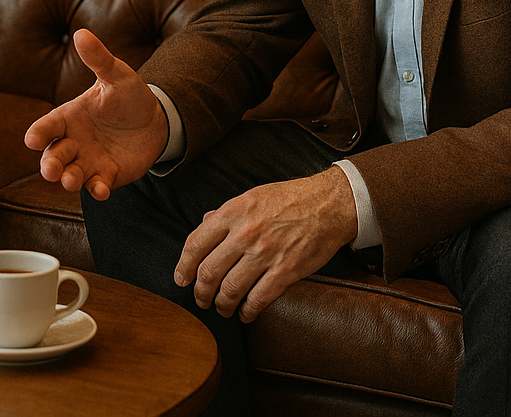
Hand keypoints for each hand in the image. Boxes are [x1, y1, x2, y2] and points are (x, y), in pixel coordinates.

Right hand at [23, 28, 168, 199]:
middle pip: (53, 155)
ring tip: (71, 181)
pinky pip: (97, 186)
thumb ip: (98, 59)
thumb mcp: (116, 75)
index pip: (47, 126)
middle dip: (49, 164)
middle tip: (51, 170)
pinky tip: (101, 190)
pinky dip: (97, 190)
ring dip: (68, 179)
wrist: (154, 121)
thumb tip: (81, 33)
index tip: (32, 139)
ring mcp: (88, 161)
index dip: (38, 133)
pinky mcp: (105, 176)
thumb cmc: (128, 95)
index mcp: (69, 117)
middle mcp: (73, 141)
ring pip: (70, 174)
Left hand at [176, 167, 357, 321]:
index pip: (196, 244)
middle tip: (201, 299)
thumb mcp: (251, 196)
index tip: (181, 279)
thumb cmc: (290, 199)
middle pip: (209, 272)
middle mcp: (245, 233)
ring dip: (221, 306)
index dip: (184, 266)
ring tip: (222, 309)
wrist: (329, 204)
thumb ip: (225, 213)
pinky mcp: (286, 271)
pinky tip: (245, 314)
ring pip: (230, 290)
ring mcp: (265, 254)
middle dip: (200, 292)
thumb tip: (204, 224)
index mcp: (233, 212)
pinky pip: (258, 299)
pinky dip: (247, 312)